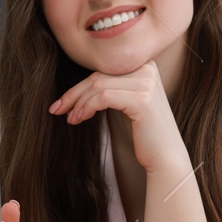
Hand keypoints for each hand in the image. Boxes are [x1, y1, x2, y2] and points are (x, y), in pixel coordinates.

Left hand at [50, 61, 187, 173]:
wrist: (165, 157)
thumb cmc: (143, 132)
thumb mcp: (125, 102)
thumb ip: (110, 87)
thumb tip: (76, 87)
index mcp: (144, 65)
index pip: (103, 70)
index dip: (79, 86)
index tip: (62, 102)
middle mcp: (147, 69)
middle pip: (99, 76)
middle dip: (73, 94)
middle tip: (56, 109)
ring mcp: (146, 82)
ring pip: (98, 86)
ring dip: (78, 104)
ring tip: (71, 119)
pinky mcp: (142, 99)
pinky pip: (104, 97)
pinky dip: (87, 108)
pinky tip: (80, 119)